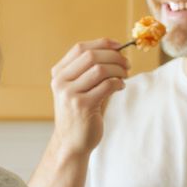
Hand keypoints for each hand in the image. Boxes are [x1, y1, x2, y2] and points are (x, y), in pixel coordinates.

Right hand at [50, 40, 128, 154]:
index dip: (103, 43)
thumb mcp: (79, 89)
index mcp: (59, 74)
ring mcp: (69, 94)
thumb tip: (117, 51)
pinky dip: (118, 83)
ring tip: (125, 76)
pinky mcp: (82, 106)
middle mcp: (61, 82)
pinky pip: (107, 85)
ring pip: (100, 69)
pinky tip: (120, 87)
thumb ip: (91, 71)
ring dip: (118, 70)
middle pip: (91, 56)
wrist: (71, 143)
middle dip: (114, 57)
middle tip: (127, 64)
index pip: (81, 48)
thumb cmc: (80, 114)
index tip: (120, 46)